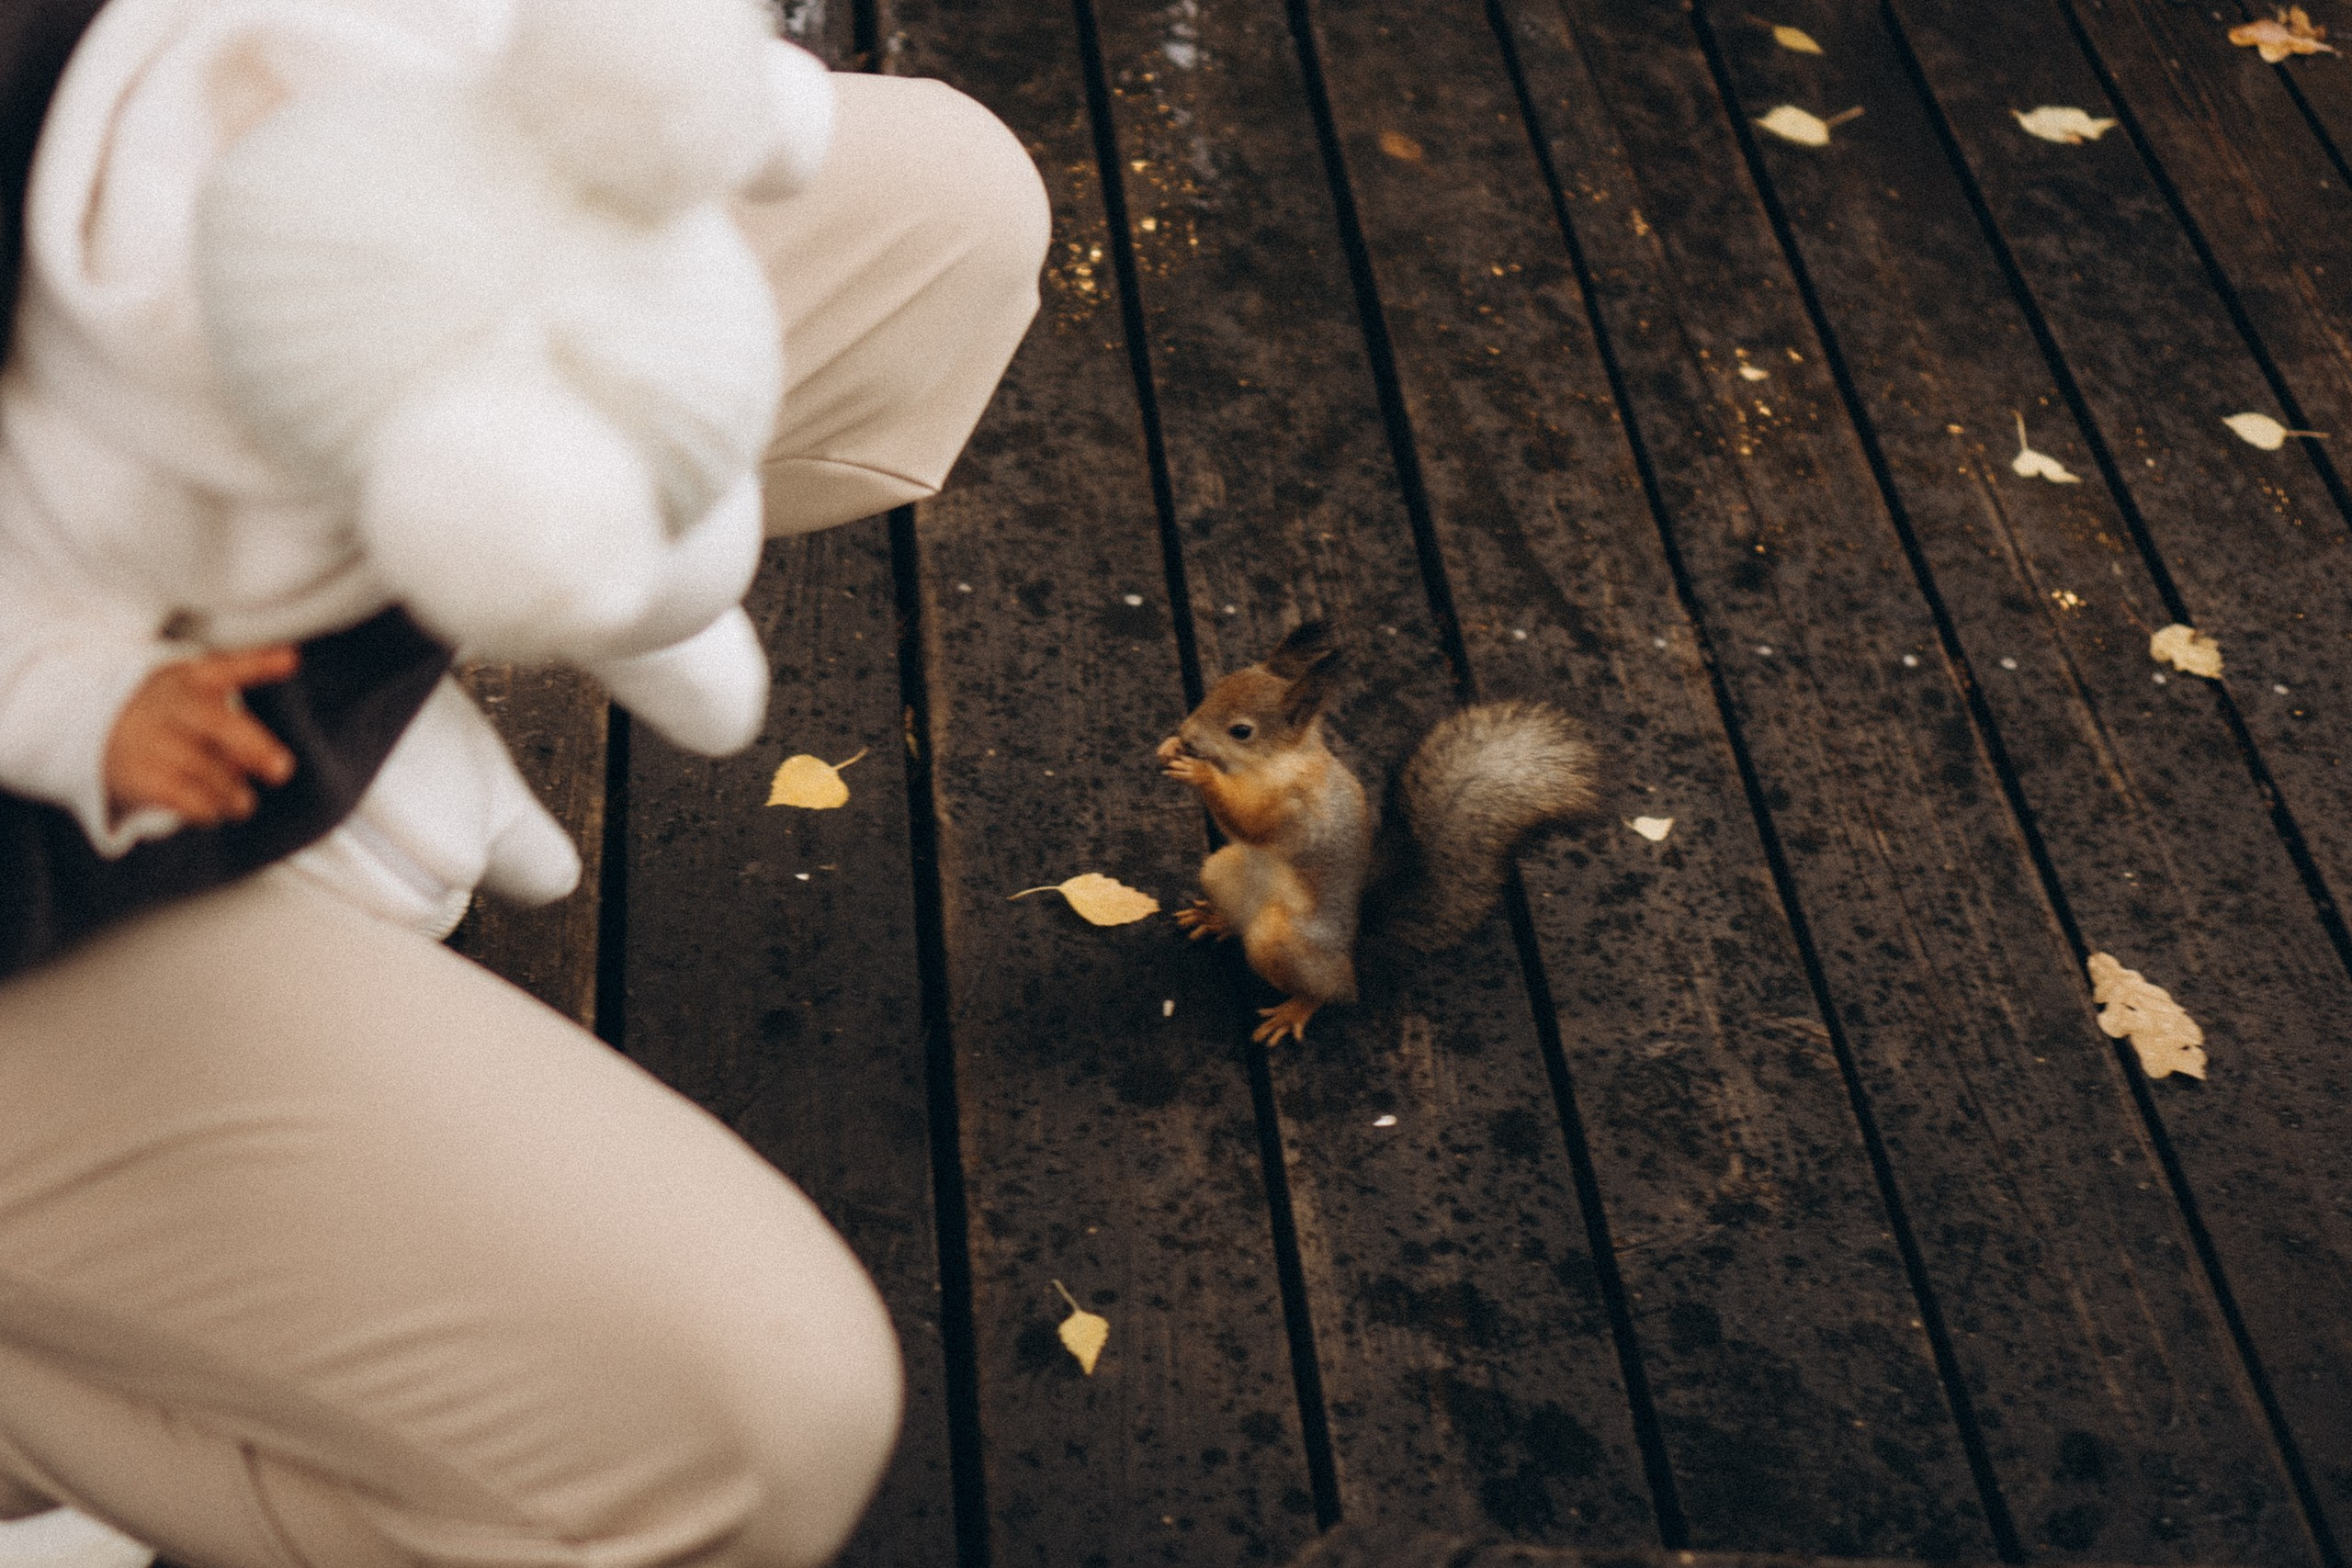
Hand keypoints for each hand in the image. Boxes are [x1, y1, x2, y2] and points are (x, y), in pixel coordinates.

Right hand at [104, 644, 299, 825]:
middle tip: (281, 770)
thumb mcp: (197, 678)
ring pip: (208, 769)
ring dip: (234, 792)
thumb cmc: (170, 705)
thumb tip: (292, 656)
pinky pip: (184, 797)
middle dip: (254, 748)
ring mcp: (152, 740)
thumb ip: (247, 666)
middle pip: (219, 725)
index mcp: (188, 678)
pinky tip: (214, 812)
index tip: (292, 660)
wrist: (93, 729)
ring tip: (243, 802)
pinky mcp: (141, 775)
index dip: (260, 663)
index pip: (226, 668)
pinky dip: (207, 808)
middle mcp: (170, 706)